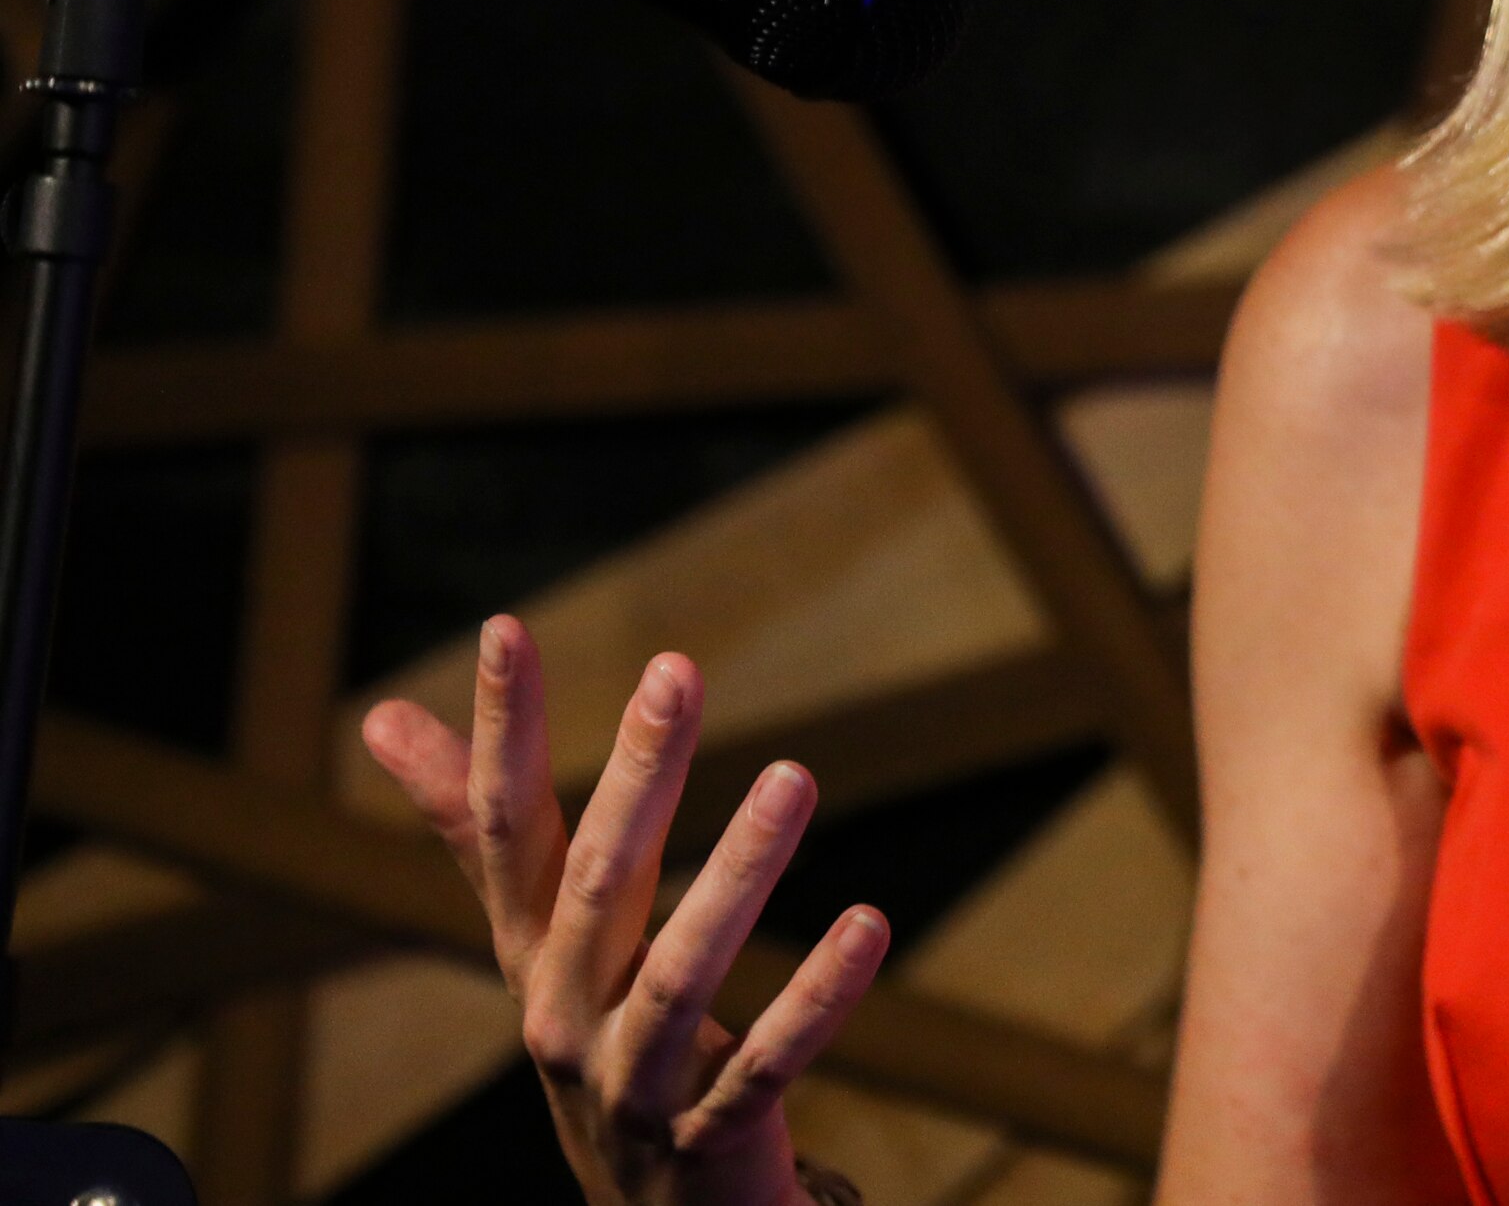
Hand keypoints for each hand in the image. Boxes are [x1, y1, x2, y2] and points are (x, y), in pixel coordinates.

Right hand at [360, 614, 891, 1205]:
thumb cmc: (596, 1033)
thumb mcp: (538, 932)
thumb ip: (476, 828)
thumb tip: (379, 721)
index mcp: (530, 950)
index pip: (501, 827)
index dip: (501, 731)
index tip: (506, 627)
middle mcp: (562, 1013)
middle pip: (594, 885)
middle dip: (634, 776)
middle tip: (676, 669)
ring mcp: (630, 1083)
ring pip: (676, 977)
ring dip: (738, 876)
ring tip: (793, 776)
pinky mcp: (707, 1140)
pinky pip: (763, 1066)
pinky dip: (814, 999)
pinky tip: (871, 925)